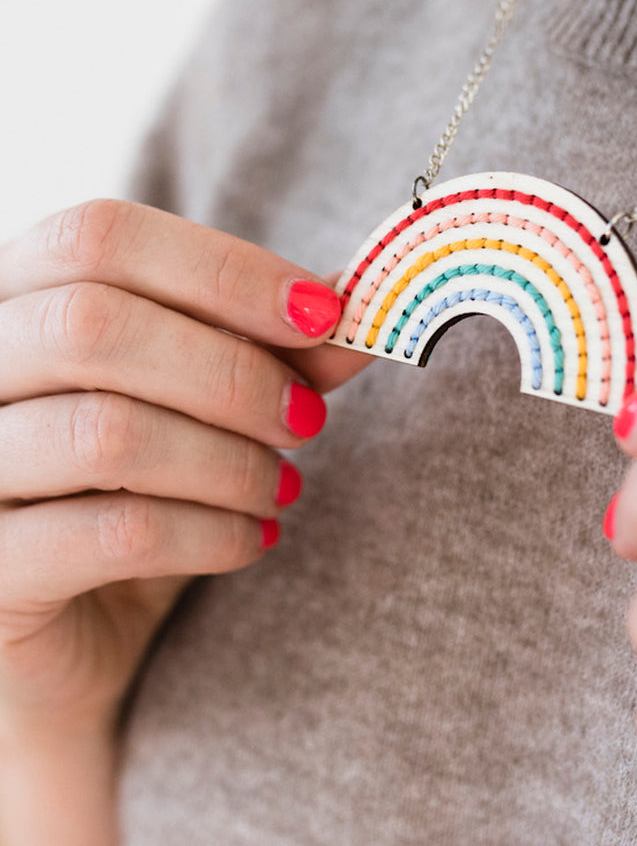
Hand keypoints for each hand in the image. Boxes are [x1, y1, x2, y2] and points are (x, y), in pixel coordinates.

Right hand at [0, 199, 366, 743]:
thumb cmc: (142, 495)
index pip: (100, 236)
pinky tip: (252, 539)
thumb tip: (365, 301)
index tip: (323, 315)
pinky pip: (112, 534)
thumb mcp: (211, 410)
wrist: (81, 637)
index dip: (225, 270)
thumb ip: (277, 351)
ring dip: (232, 462)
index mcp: (12, 303)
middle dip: (233, 373)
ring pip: (106, 432)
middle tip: (308, 420)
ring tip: (283, 487)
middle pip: (93, 324)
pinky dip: (212, 534)